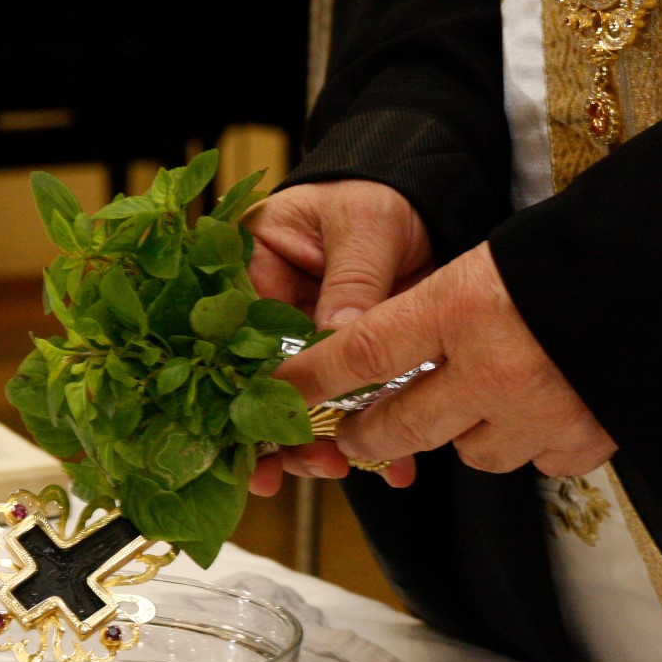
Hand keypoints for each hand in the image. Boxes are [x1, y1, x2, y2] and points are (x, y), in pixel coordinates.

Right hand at [245, 180, 433, 496]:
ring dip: (318, 446)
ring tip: (344, 468)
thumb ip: (352, 281)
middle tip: (306, 463)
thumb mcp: (366, 224)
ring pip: (299, 408)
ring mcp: (306, 346)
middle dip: (279, 433)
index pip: (231, 336)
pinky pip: (348, 411)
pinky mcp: (346, 367)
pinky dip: (369, 440)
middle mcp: (268, 315)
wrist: (430, 199)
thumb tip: (339, 337)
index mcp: (251, 268)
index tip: (256, 431)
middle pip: (256, 385)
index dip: (238, 388)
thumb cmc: (382, 193)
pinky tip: (391, 466)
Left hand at [256, 241, 616, 491]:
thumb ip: (441, 309)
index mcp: (463, 305)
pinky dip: (529, 440)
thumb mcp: (496, 258)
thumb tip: (387, 354)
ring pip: (467, 452)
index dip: (312, 379)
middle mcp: (494, 367)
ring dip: (462, 431)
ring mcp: (540, 411)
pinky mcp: (585, 440)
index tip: (281, 393)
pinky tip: (542, 407)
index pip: (360, 353)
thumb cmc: (587, 249)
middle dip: (368, 432)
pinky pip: (533, 461)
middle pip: (398, 426)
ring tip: (480, 397)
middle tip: (356, 429)